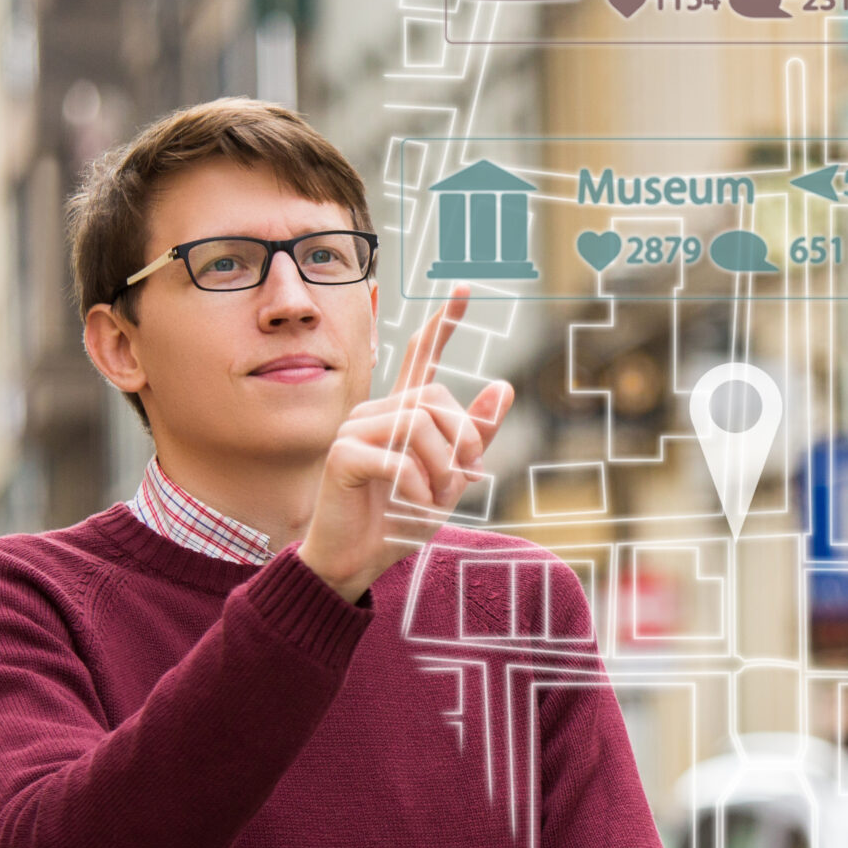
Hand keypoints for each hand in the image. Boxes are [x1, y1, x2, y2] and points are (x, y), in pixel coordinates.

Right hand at [298, 285, 513, 602]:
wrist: (358, 559)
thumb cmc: (399, 520)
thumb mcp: (451, 479)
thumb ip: (474, 437)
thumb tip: (504, 387)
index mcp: (402, 414)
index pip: (422, 357)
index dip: (443, 324)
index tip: (462, 287)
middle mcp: (376, 412)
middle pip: (437, 400)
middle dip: (460, 444)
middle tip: (455, 484)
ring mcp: (355, 429)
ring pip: (421, 428)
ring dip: (440, 472)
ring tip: (429, 499)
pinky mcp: (342, 454)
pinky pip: (399, 459)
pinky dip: (416, 488)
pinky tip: (410, 504)